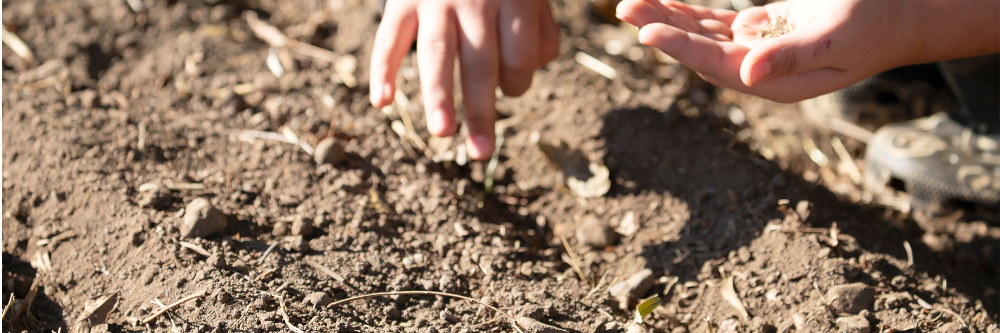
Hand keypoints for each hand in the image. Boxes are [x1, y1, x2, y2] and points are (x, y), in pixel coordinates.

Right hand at [370, 0, 558, 159]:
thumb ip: (538, 30)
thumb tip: (518, 82)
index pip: (521, 57)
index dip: (519, 81)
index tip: (511, 86)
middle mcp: (474, 0)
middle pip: (480, 64)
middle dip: (481, 111)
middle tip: (482, 151)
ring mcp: (436, 1)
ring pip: (437, 54)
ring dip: (438, 96)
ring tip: (442, 133)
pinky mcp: (404, 2)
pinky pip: (390, 38)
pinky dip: (383, 70)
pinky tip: (382, 102)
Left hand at [617, 0, 915, 102]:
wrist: (903, 16)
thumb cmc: (876, 25)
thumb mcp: (837, 41)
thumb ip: (792, 57)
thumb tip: (745, 76)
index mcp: (776, 83)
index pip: (716, 66)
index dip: (681, 48)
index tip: (648, 31)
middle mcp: (760, 72)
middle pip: (698, 52)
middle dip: (661, 29)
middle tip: (624, 9)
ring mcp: (758, 52)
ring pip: (702, 35)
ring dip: (669, 18)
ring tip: (631, 3)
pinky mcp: (762, 32)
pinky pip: (716, 24)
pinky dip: (691, 14)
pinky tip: (666, 4)